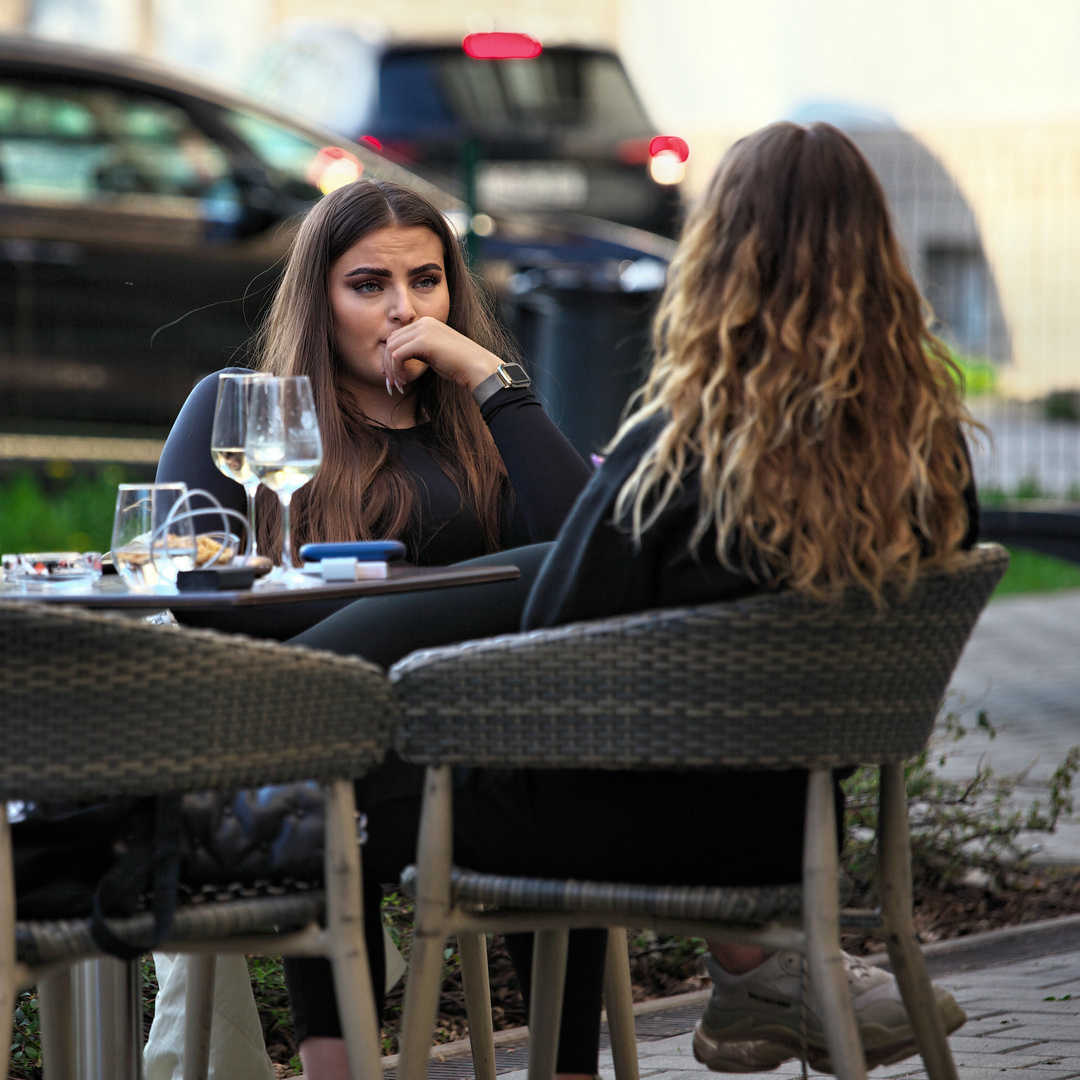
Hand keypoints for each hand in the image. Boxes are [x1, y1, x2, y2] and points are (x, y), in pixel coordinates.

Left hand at [383, 317, 500, 393]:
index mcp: (427, 323)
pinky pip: (397, 355)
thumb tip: (398, 358)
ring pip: (391, 348)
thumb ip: (418, 350)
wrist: (476, 367)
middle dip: (388, 363)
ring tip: (398, 383)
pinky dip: (396, 370)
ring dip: (391, 369)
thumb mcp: (434, 353)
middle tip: (392, 382)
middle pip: (391, 341)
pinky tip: (404, 380)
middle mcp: (423, 322)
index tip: (393, 374)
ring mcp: (423, 330)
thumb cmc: (459, 365)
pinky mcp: (422, 341)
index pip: (398, 336)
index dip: (390, 356)